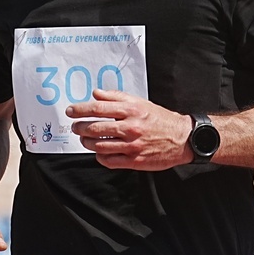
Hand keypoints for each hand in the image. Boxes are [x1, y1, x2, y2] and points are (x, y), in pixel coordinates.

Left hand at [66, 88, 191, 169]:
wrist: (182, 138)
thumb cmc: (160, 119)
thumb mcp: (140, 102)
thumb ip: (116, 97)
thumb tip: (96, 94)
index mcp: (131, 110)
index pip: (98, 109)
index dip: (80, 110)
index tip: (71, 111)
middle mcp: (130, 127)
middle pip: (95, 128)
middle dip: (79, 127)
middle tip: (75, 127)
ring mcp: (132, 145)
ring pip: (99, 145)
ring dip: (86, 142)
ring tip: (84, 139)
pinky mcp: (134, 160)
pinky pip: (109, 160)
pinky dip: (99, 156)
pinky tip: (98, 152)